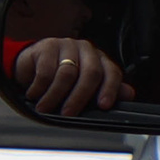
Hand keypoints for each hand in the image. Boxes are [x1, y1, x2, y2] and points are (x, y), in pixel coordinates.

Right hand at [14, 34, 130, 115]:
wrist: (30, 68)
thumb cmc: (61, 81)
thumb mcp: (84, 90)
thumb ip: (105, 91)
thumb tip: (129, 95)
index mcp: (101, 61)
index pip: (112, 73)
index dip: (110, 90)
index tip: (103, 106)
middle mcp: (87, 50)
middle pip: (91, 73)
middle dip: (80, 97)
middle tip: (68, 113)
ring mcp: (68, 45)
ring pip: (67, 74)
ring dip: (55, 95)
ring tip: (45, 108)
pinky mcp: (48, 45)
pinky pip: (46, 70)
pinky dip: (40, 87)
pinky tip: (34, 94)